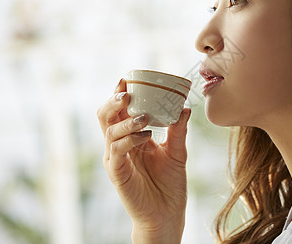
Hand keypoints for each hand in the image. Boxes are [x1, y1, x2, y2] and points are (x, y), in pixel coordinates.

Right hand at [97, 78, 190, 243]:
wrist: (167, 214)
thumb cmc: (169, 184)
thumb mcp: (177, 152)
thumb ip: (178, 131)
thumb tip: (185, 107)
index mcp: (132, 136)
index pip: (121, 110)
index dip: (120, 93)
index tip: (128, 78)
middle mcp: (120, 144)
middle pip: (106, 116)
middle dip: (114, 101)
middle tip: (126, 91)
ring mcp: (116, 158)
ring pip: (109, 131)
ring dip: (125, 120)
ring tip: (144, 116)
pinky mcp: (117, 173)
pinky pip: (116, 151)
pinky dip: (129, 140)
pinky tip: (146, 136)